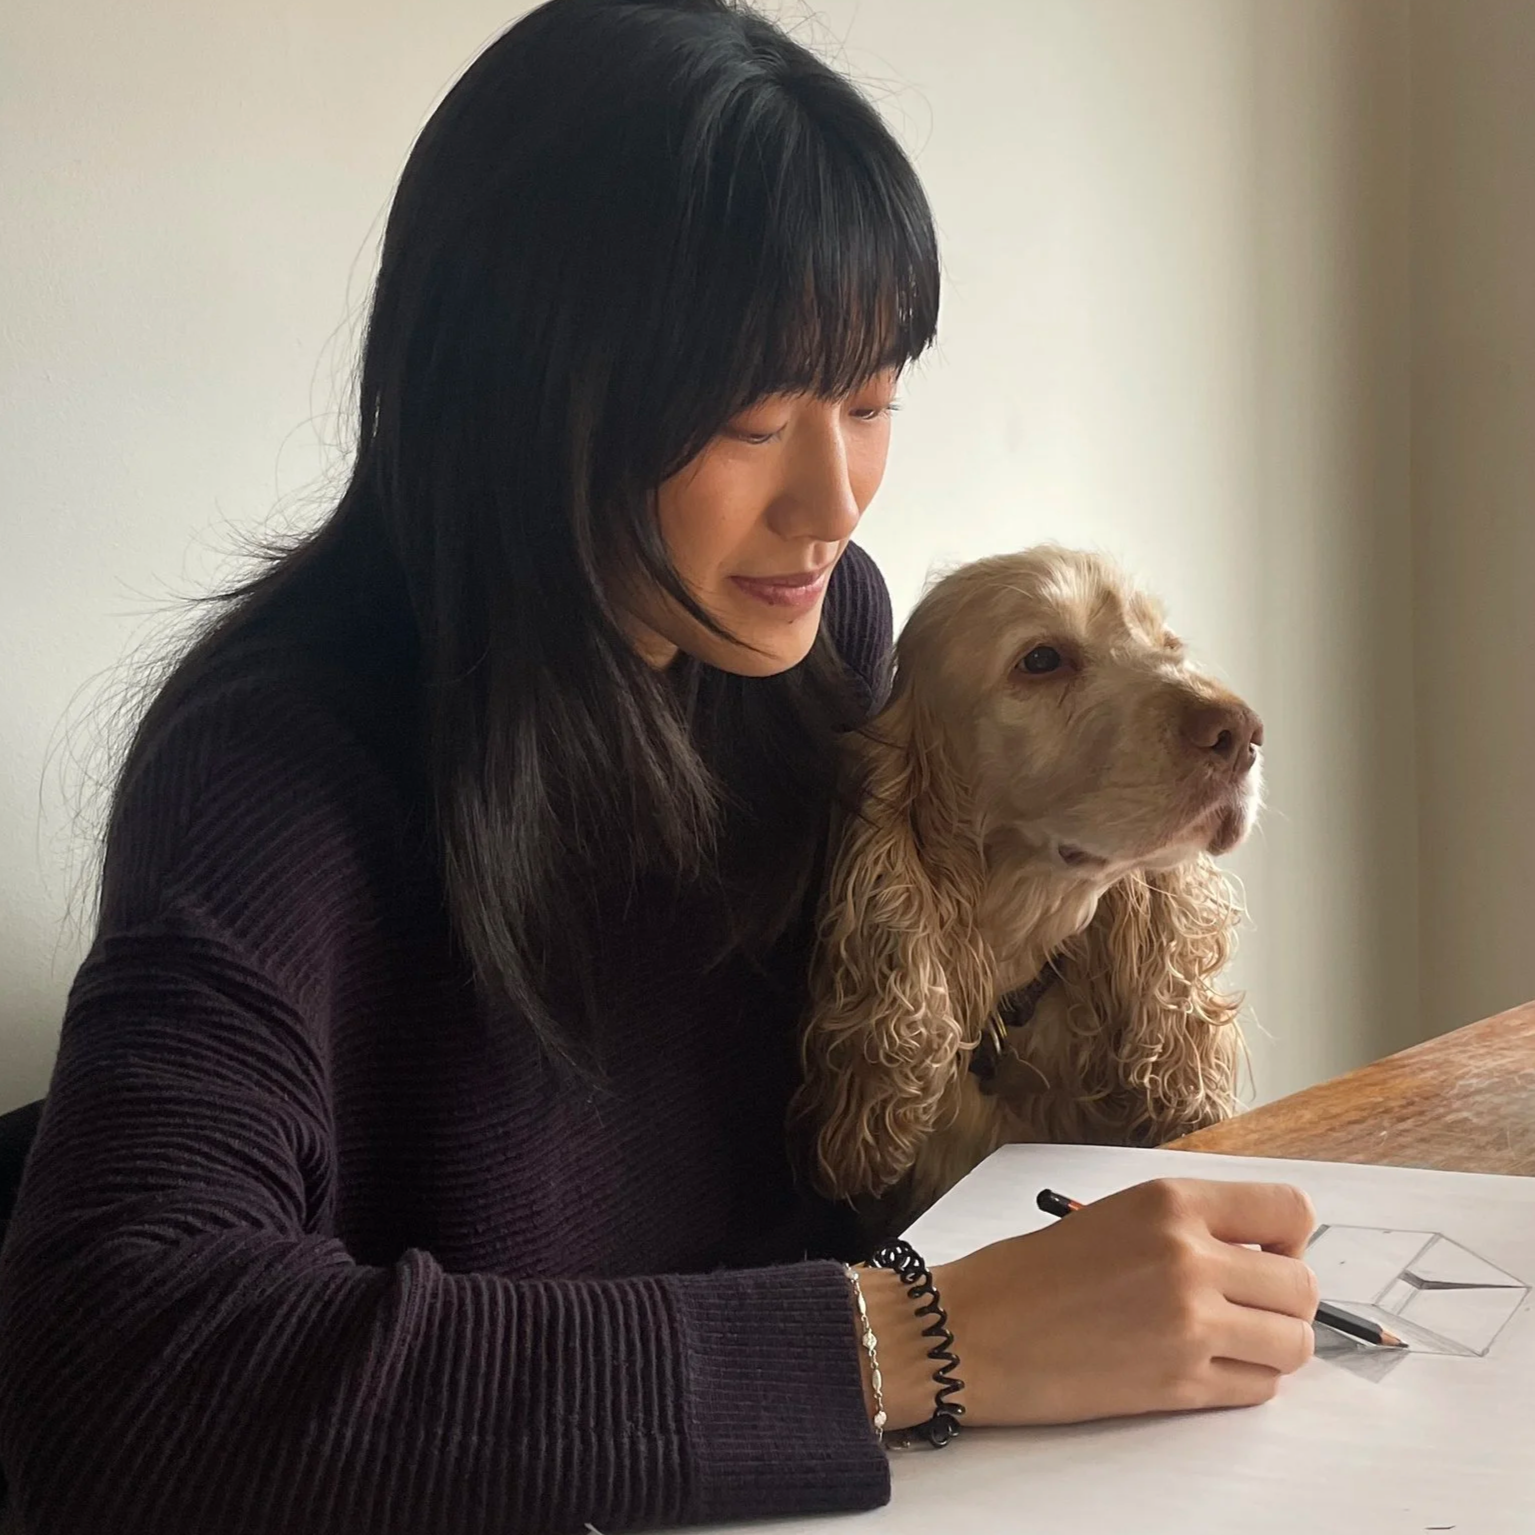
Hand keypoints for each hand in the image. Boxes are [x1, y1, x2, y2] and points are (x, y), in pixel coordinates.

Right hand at [919, 1178, 1318, 1426]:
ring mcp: (1190, 1325)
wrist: (975, 1330)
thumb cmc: (1034, 1272)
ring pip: (1295, 1343)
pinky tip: (1201, 1366)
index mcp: (1170, 1202)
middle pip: (1302, 1285)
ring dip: (1273, 1345)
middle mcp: (1189, 1257)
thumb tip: (1266, 1253)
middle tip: (1245, 1306)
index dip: (1290, 1238)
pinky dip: (1246, 1380)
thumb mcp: (1118, 1214)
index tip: (1267, 1254)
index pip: (1290, 1210)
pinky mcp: (1181, 1386)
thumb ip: (1191, 1224)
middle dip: (1284, 1301)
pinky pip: (1261, 1387)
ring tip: (1227, 1339)